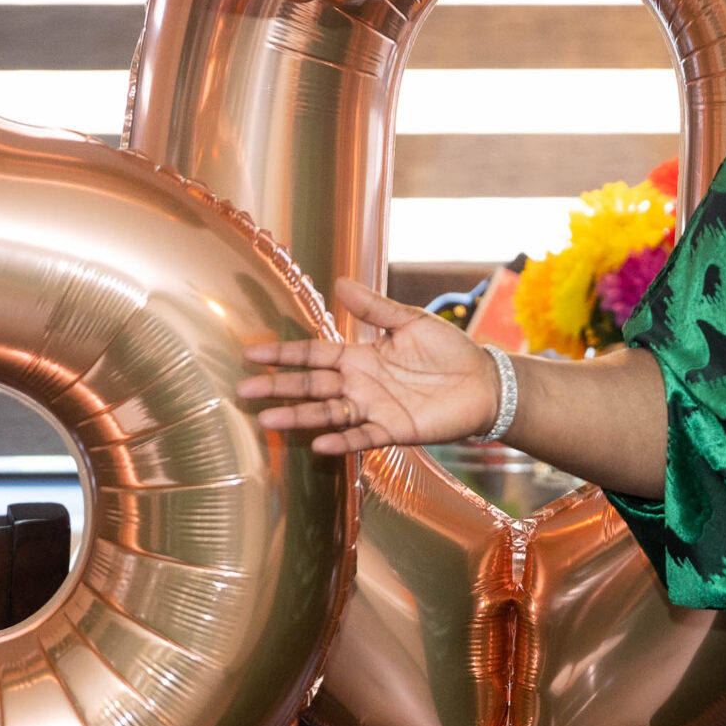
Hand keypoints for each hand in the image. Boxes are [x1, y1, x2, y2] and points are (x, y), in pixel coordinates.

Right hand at [239, 277, 497, 454]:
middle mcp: (359, 384)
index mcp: (360, 356)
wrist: (483, 383)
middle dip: (277, 388)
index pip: (312, 354)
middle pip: (310, 386)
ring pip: (327, 413)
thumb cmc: (449, 350)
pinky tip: (317, 443)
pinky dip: (340, 440)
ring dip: (298, 417)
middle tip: (242, 392)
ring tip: (267, 420)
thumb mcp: (411, 321)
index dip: (282, 354)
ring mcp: (373, 409)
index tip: (250, 353)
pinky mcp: (393, 430)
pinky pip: (361, 436)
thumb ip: (375, 308)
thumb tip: (339, 282)